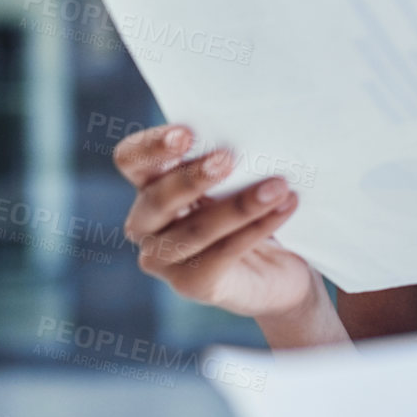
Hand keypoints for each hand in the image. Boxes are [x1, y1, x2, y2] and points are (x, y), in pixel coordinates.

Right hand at [114, 123, 318, 322]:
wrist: (280, 268)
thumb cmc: (252, 208)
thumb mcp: (238, 178)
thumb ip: (230, 158)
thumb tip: (253, 132)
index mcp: (149, 185)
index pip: (131, 159)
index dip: (152, 146)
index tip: (186, 133)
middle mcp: (146, 223)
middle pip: (157, 198)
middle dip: (192, 178)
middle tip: (228, 158)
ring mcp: (163, 259)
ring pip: (195, 230)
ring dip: (239, 205)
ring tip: (277, 186)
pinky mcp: (192, 285)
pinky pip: (224, 253)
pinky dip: (258, 228)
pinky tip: (285, 207)